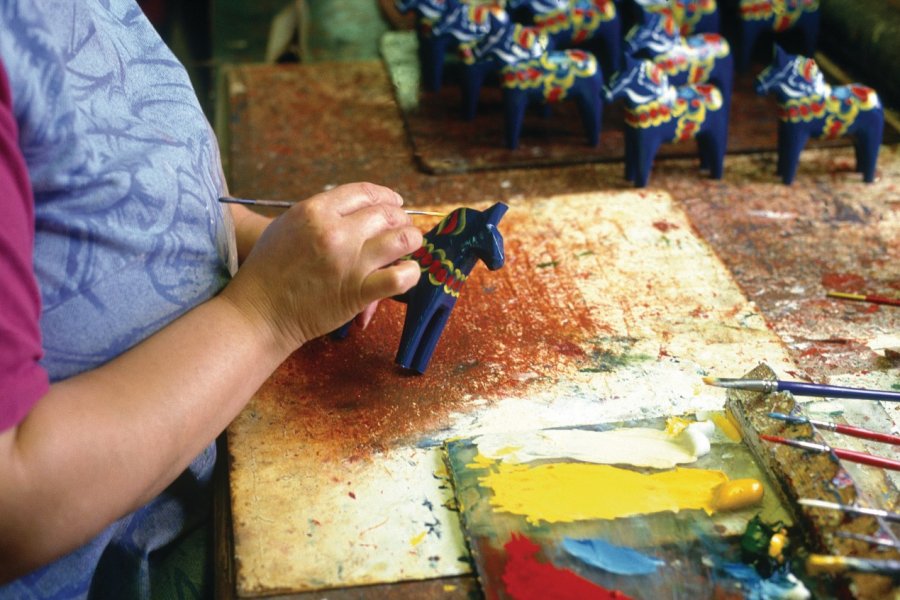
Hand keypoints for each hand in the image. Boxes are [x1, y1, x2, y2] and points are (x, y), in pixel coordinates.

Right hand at [221, 183, 422, 352]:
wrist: (259, 311)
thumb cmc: (268, 269)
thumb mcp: (287, 225)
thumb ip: (320, 213)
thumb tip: (354, 208)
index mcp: (315, 211)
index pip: (365, 192)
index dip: (386, 196)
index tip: (394, 202)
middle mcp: (335, 232)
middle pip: (386, 213)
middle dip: (400, 218)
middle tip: (402, 226)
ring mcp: (350, 262)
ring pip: (401, 240)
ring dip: (411, 240)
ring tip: (410, 244)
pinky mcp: (358, 292)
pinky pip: (400, 278)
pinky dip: (410, 273)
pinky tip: (407, 272)